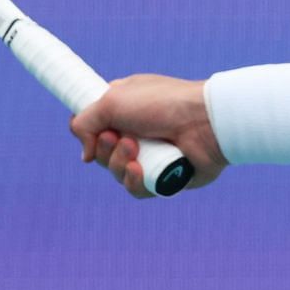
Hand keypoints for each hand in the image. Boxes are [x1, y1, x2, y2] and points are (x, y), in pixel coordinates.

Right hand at [69, 73, 228, 198]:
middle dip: (105, 149)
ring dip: (119, 164)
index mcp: (126, 108)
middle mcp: (138, 131)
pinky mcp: (164, 177)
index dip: (89, 131)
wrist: (205, 122)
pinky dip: (134, 181)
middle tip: (120, 138)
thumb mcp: (112, 100)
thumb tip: (86, 155)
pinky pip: (136, 189)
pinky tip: (140, 170)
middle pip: (102, 153)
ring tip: (135, 150)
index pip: (95, 124)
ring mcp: (151, 154)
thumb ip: (85, 122)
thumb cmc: (162, 104)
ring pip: (117, 173)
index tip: (90, 131)